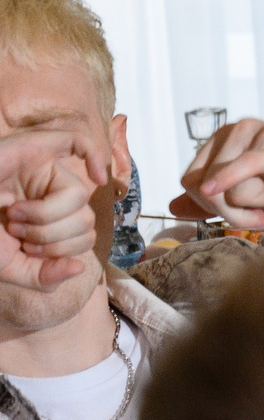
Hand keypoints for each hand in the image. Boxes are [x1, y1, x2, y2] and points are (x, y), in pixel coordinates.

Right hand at [0, 130, 109, 290]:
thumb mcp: (11, 267)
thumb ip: (44, 276)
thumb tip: (79, 266)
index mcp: (53, 222)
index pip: (85, 238)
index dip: (60, 250)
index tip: (25, 247)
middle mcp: (54, 196)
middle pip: (86, 219)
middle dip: (50, 235)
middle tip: (15, 229)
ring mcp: (46, 171)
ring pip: (80, 194)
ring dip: (45, 214)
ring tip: (14, 213)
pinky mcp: (37, 147)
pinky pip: (80, 142)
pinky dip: (94, 156)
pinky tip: (97, 176)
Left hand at [179, 121, 263, 225]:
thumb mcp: (257, 200)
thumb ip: (217, 199)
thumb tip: (174, 205)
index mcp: (228, 138)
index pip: (189, 180)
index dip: (212, 208)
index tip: (250, 216)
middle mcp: (239, 130)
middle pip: (198, 183)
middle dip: (227, 209)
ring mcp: (259, 136)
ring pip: (223, 186)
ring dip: (251, 205)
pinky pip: (240, 168)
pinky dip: (226, 182)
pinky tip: (215, 190)